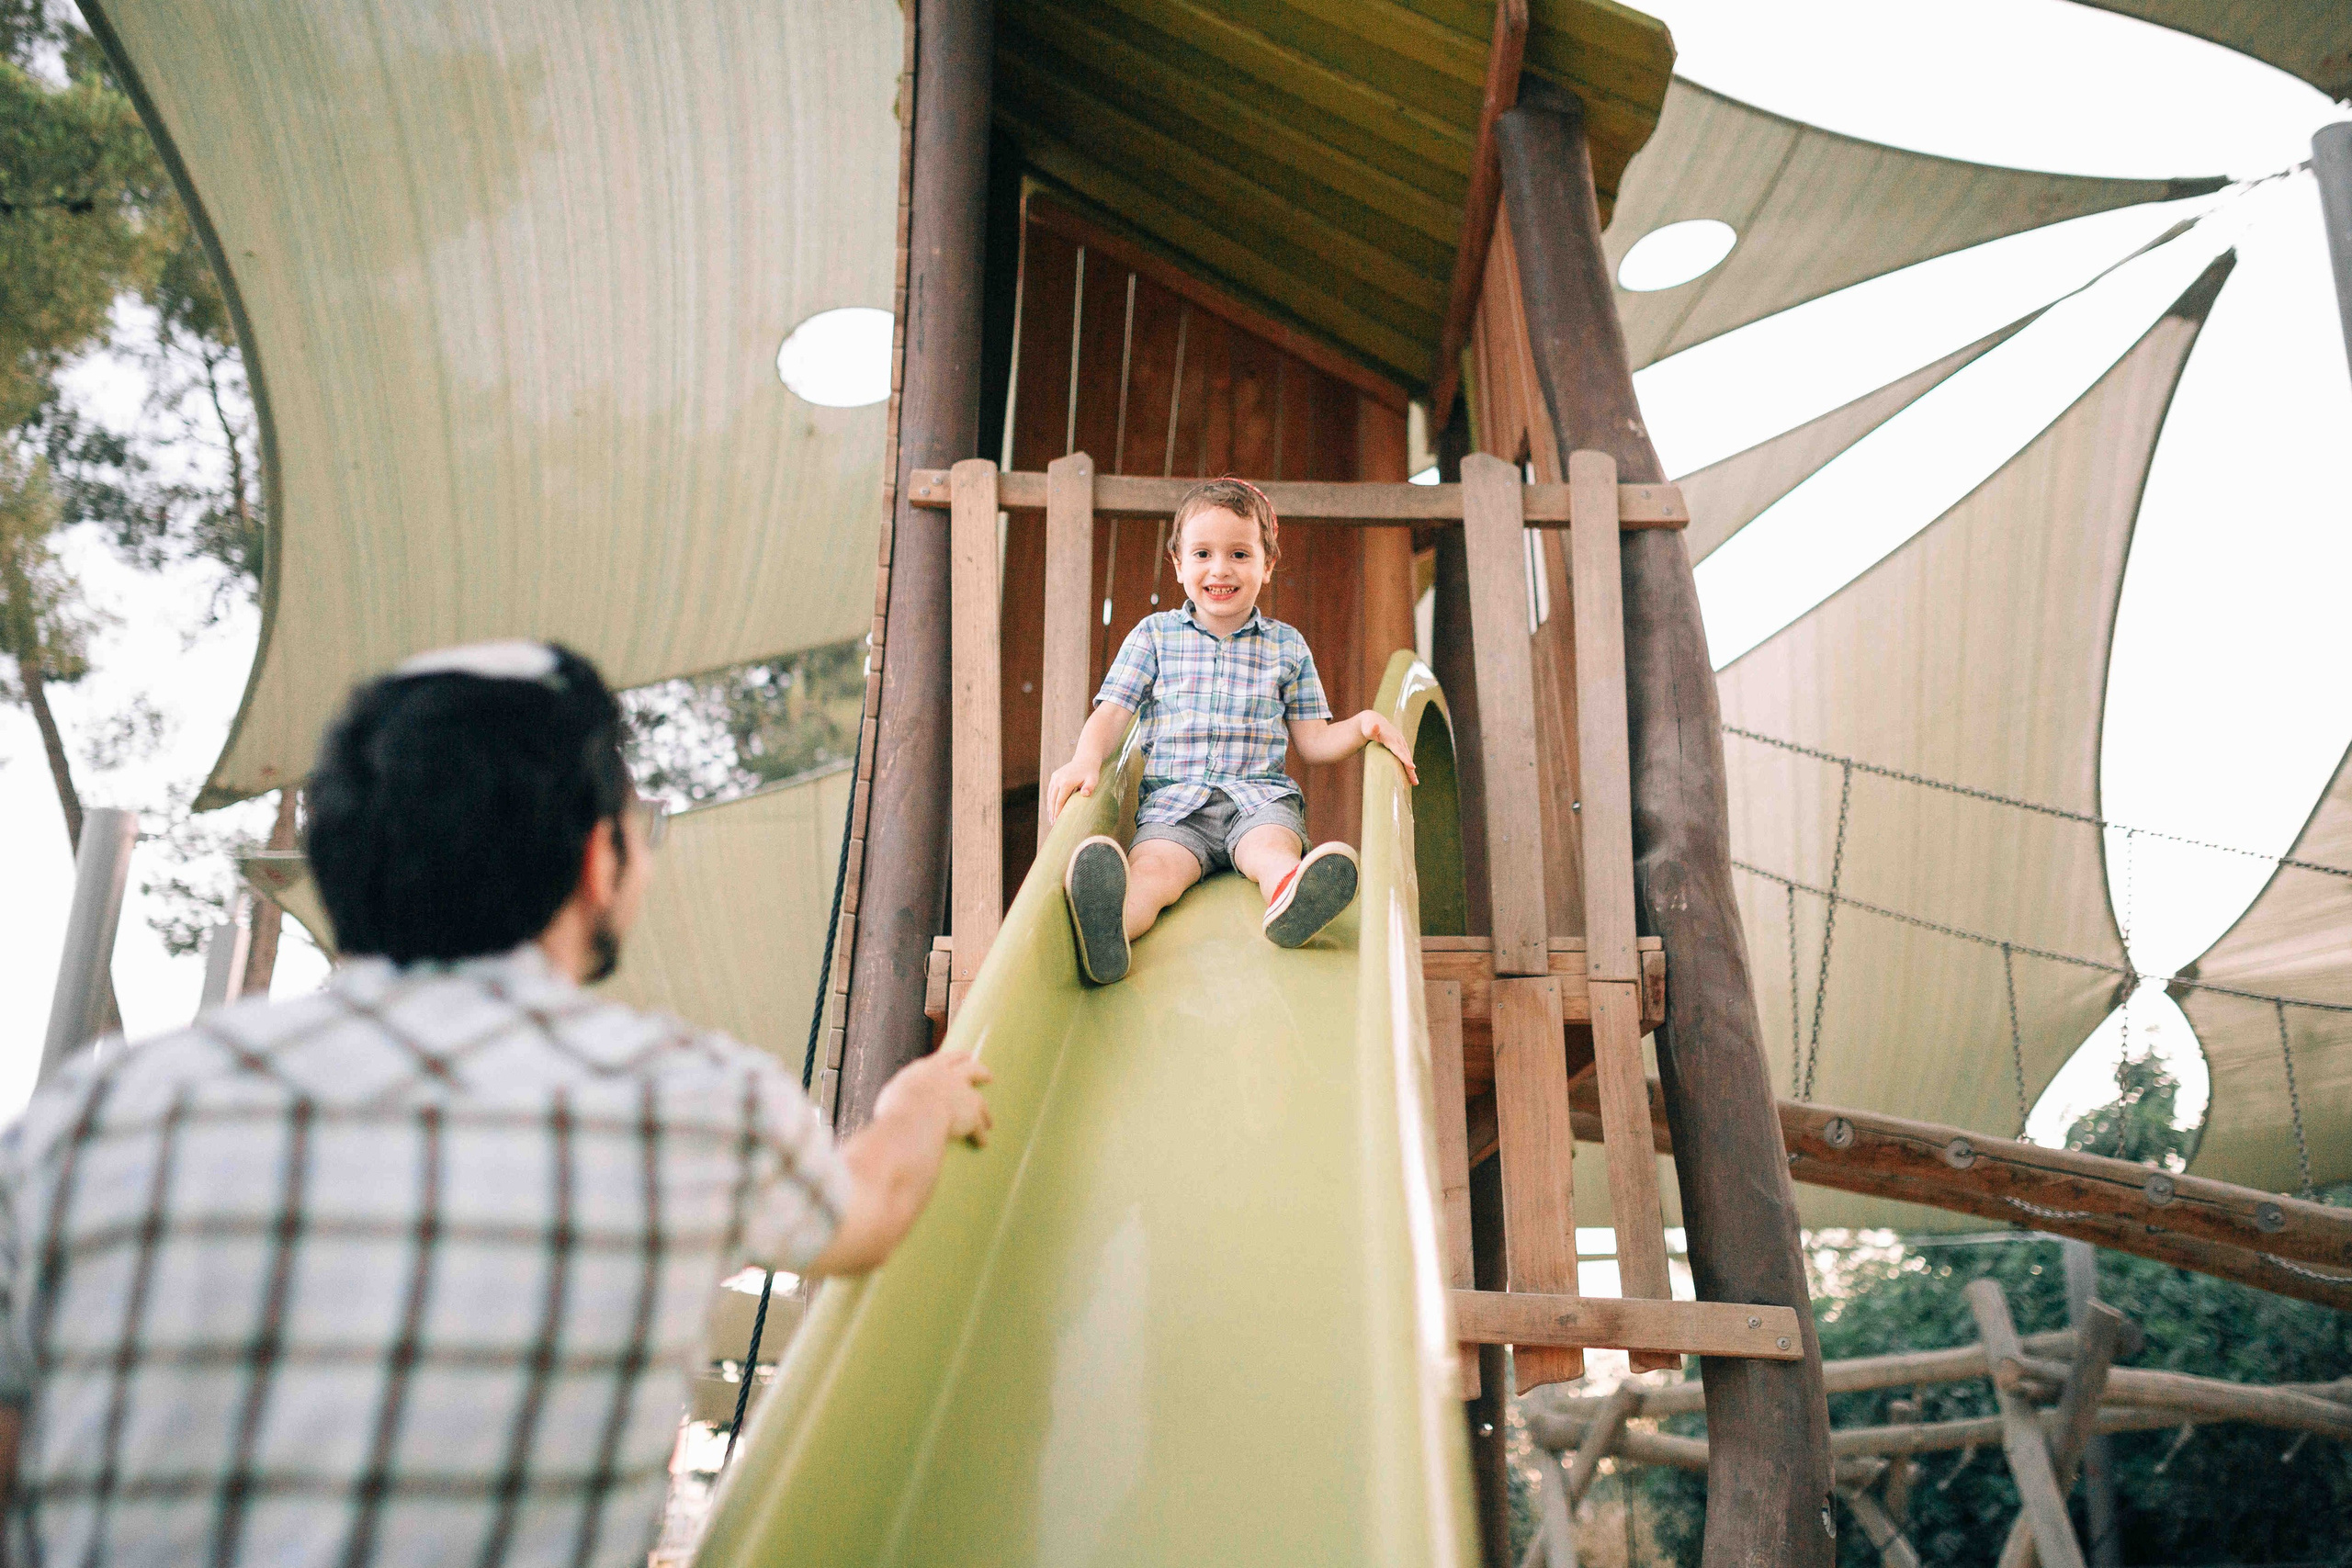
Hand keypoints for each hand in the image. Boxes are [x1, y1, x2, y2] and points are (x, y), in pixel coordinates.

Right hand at [874, 1049, 994, 1147]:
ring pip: (980, 1099)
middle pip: (970, 1068)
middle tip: (987, 1074)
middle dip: (979, 1070)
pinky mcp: (972, 1112)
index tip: (965, 1056)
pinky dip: (980, 1135)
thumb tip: (898, 1104)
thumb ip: (900, 1095)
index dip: (956, 1058)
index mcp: (927, 1069)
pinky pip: (979, 1125)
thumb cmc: (895, 1110)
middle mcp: (948, 1076)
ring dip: (985, 1111)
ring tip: (989, 1119)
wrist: (913, 1118)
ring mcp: (962, 1093)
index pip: (945, 1059)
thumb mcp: (893, 1096)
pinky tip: (982, 1142)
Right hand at [1045, 757, 1095, 821]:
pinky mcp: (1054, 776)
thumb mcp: (1093, 780)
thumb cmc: (1091, 773)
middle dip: (1052, 812)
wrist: (1085, 759)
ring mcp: (1055, 777)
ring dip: (1050, 807)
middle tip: (1053, 823)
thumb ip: (1090, 787)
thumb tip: (1085, 794)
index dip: (1058, 812)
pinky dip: (1050, 799)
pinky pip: (1051, 790)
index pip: (1060, 801)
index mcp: (1066, 782)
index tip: (1058, 822)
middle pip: (1053, 799)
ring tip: (1051, 818)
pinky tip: (1051, 807)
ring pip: (1050, 795)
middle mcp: (1058, 779)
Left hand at [1358, 711, 1417, 784]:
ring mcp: (1401, 743)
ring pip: (1407, 757)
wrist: (1373, 720)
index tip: (1412, 767)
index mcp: (1391, 739)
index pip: (1399, 750)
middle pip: (1406, 757)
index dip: (1405, 759)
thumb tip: (1375, 727)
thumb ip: (1371, 730)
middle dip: (1411, 770)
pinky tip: (1409, 775)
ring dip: (1411, 770)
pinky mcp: (1400, 745)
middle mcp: (1398, 741)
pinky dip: (1408, 765)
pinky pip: (1405, 756)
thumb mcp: (1367, 728)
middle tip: (1415, 782)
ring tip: (1414, 782)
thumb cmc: (1368, 727)